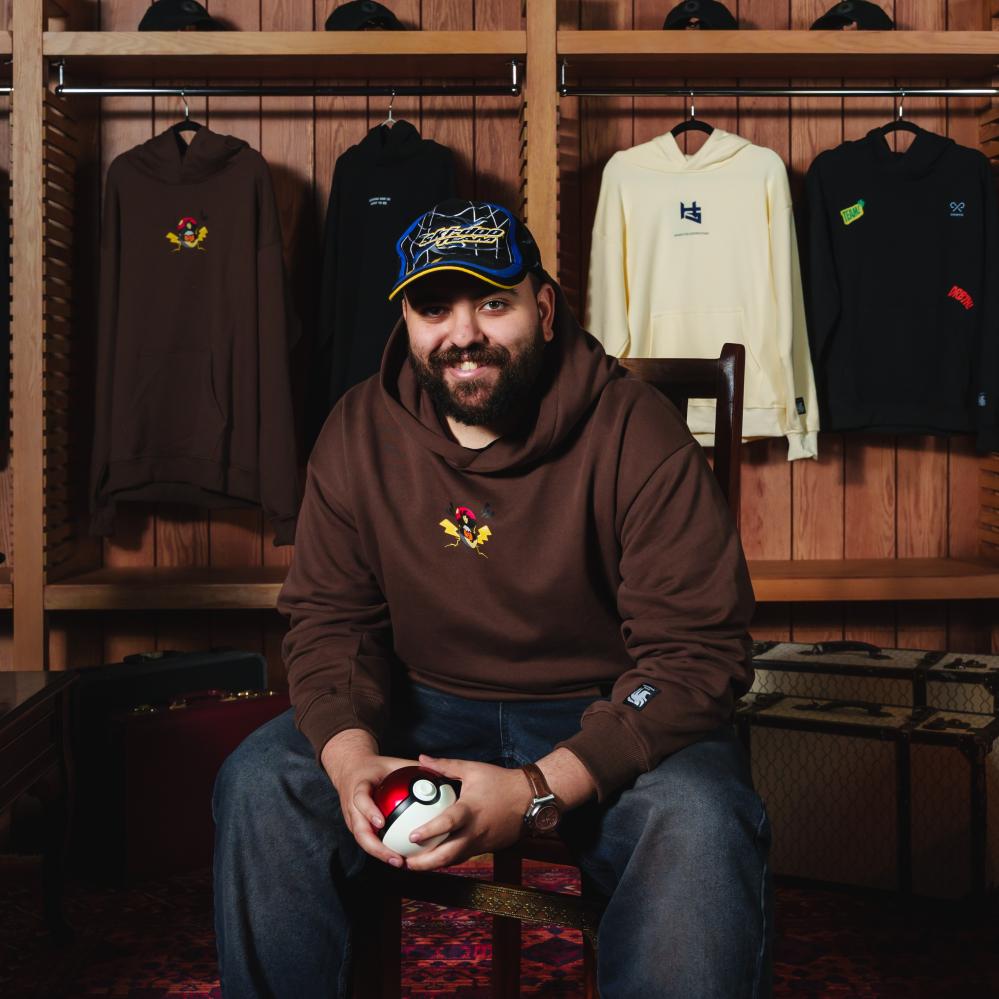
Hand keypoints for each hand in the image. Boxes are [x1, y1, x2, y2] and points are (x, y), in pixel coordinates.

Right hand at [321, 732, 418, 868]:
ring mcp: (352, 819)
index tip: (381, 822)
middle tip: (396, 857)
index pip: (360, 800)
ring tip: (399, 862)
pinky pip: (368, 841)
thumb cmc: (375, 767)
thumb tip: (439, 773)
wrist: (350, 770)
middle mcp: (351, 807)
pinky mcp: (356, 828)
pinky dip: (381, 850)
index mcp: (358, 787)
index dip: (369, 812)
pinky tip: (399, 857)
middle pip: (359, 830)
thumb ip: (412, 768)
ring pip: (363, 841)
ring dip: (379, 854)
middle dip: (376, 847)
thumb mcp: (391, 763)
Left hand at [403, 753, 530, 871]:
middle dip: (424, 863)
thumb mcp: (472, 769)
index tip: (411, 836)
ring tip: (413, 865)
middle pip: (447, 855)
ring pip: (454, 861)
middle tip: (404, 863)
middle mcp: (474, 831)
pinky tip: (434, 858)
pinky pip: (463, 857)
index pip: (447, 824)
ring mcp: (480, 843)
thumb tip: (422, 759)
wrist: (529, 798)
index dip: (428, 832)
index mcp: (470, 810)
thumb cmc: (501, 782)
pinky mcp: (485, 848)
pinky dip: (447, 860)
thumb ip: (445, 766)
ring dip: (433, 865)